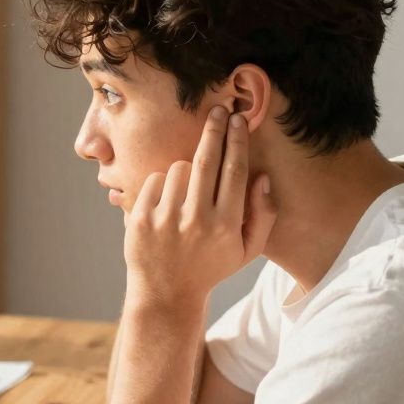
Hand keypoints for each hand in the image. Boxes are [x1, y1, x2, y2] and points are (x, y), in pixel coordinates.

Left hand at [123, 106, 276, 307]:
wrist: (166, 293)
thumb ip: (263, 216)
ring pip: (177, 168)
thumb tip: (262, 177)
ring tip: (186, 192)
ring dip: (184, 169)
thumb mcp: (246, 250)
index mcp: (226, 225)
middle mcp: (196, 220)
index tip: (239, 119)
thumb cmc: (211, 266)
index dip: (237, 141)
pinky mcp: (140, 219)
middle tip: (219, 110)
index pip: (234, 171)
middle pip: (206, 160)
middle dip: (214, 130)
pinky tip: (166, 203)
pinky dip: (161, 184)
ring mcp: (165, 219)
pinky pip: (154, 180)